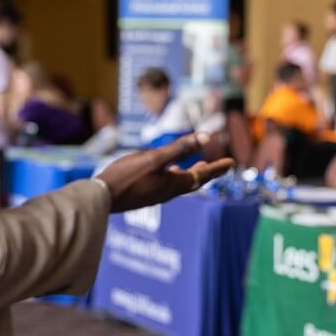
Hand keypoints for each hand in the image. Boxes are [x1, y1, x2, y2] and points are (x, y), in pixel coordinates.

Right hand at [96, 133, 233, 212]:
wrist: (102, 197)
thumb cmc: (127, 176)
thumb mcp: (155, 158)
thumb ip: (180, 148)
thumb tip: (206, 137)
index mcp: (174, 183)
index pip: (203, 174)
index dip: (218, 167)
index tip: (233, 162)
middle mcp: (168, 192)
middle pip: (194, 181)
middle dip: (208, 172)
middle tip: (221, 167)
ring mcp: (156, 195)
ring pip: (181, 184)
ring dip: (193, 174)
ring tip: (198, 167)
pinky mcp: (145, 195)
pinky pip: (167, 186)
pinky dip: (175, 177)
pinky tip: (167, 173)